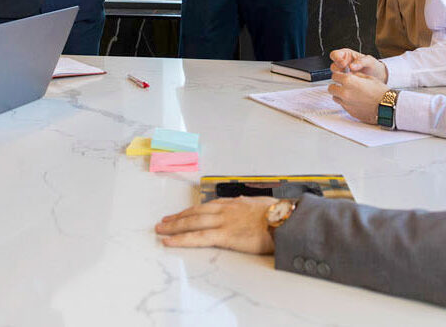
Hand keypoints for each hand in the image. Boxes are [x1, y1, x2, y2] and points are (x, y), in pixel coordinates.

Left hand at [156, 196, 276, 253]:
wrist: (285, 220)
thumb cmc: (278, 215)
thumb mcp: (261, 205)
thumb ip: (249, 205)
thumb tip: (245, 204)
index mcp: (234, 203)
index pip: (207, 207)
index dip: (192, 211)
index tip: (181, 214)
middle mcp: (224, 210)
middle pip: (195, 213)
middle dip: (178, 217)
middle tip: (164, 221)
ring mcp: (222, 221)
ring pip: (192, 223)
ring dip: (174, 226)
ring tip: (161, 229)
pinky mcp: (224, 235)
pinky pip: (198, 237)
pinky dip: (181, 239)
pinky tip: (169, 241)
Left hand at [328, 70, 389, 123]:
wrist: (387, 106)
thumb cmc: (380, 92)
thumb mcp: (368, 77)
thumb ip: (355, 75)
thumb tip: (349, 75)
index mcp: (349, 81)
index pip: (334, 76)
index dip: (339, 76)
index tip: (341, 77)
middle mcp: (345, 92)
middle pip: (331, 88)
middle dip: (336, 85)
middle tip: (342, 85)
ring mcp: (346, 103)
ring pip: (335, 97)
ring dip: (339, 95)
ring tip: (348, 94)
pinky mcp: (349, 111)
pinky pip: (342, 105)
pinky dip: (345, 102)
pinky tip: (354, 101)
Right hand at [330, 48, 386, 81]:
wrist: (380, 77)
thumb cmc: (374, 66)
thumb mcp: (370, 61)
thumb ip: (361, 61)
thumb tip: (351, 66)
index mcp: (347, 55)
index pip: (335, 54)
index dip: (336, 59)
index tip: (343, 64)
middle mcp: (344, 64)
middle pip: (333, 65)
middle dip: (338, 69)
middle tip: (346, 72)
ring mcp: (344, 73)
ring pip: (335, 75)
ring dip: (341, 77)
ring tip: (350, 78)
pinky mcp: (346, 82)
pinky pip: (341, 82)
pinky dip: (344, 83)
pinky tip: (352, 83)